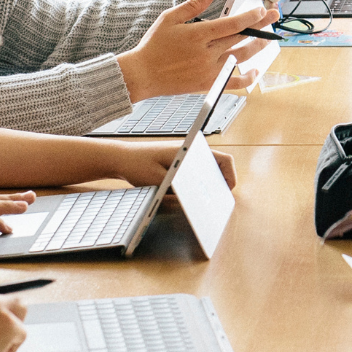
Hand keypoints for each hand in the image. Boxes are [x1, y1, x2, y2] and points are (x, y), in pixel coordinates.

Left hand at [103, 141, 235, 188]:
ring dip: (207, 184)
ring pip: (206, 170)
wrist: (120, 158)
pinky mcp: (178, 163)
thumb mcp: (160, 181)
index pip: (224, 159)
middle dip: (219, 183)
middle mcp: (191, 151)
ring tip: (201, 201)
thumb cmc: (138, 166)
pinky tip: (188, 196)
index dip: (230, 177)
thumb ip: (179, 189)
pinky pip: (195, 173)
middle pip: (217, 166)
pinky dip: (197, 184)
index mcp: (190, 150)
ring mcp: (185, 156)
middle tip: (214, 201)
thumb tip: (198, 199)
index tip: (226, 193)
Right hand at [118, 0, 280, 99]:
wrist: (142, 75)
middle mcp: (207, 53)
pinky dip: (247, 78)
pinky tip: (255, 71)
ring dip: (258, 47)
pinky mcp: (208, 85)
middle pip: (240, 38)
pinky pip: (233, 82)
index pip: (232, 24)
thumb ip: (192, 5)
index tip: (263, 10)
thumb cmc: (153, 45)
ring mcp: (209, 71)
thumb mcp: (169, 18)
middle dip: (260, 26)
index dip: (250, 16)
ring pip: (241, 57)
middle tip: (275, 16)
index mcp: (198, 35)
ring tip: (269, 38)